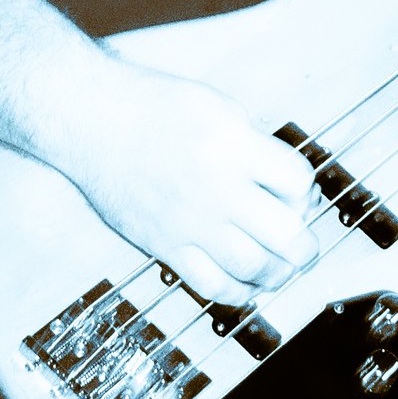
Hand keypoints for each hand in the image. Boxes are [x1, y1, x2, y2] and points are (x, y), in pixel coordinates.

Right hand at [43, 59, 325, 308]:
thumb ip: (252, 145)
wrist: (90, 118)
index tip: (299, 195)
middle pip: (285, 234)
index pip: (298, 181)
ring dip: (278, 274)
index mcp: (234, 145)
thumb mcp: (216, 106)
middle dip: (305, 247)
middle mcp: (217, 187)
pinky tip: (245, 286)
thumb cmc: (149, 105)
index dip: (307, 192)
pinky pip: (210, 285)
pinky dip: (237, 293)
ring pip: (253, 267)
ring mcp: (190, 221)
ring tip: (281, 270)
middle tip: (305, 248)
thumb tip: (282, 183)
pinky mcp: (164, 244)